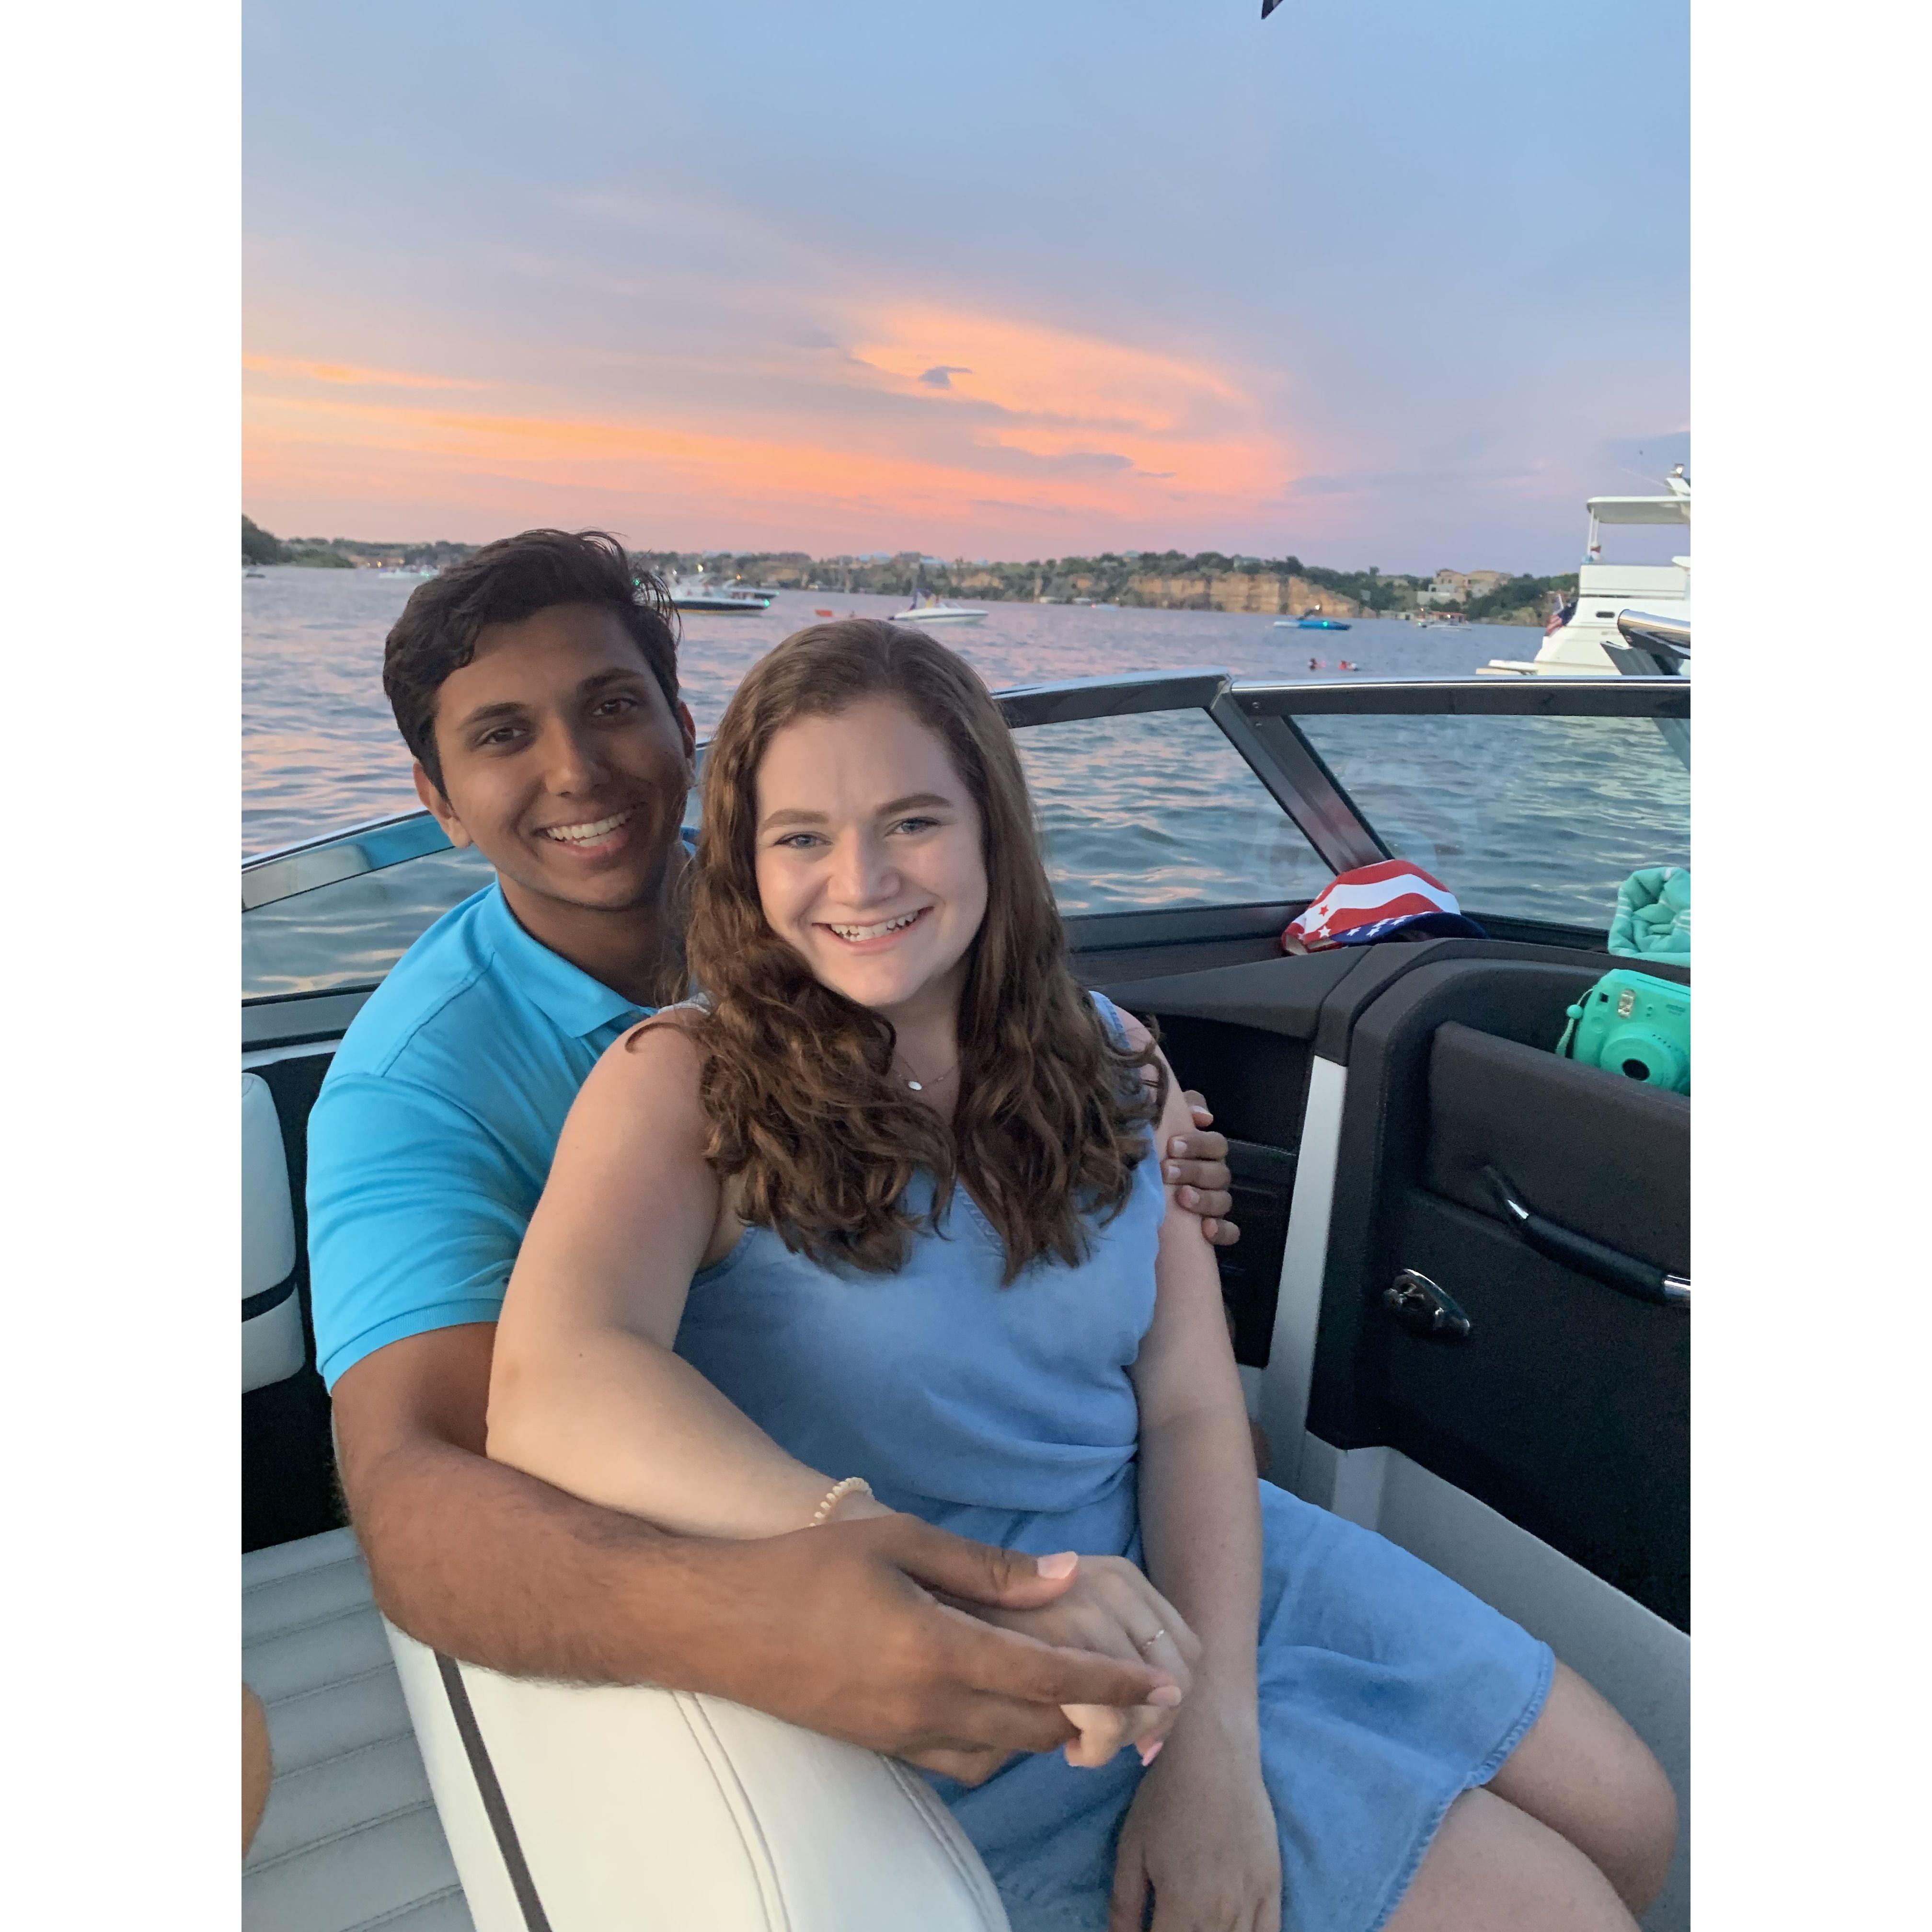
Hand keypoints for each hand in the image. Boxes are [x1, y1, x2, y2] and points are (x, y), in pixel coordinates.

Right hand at [702, 1512, 1182, 1786]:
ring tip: (1077, 1699)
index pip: (1052, 1677)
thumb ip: (987, 1566)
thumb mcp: (900, 1542)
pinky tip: (1002, 1711)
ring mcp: (904, 1737)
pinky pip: (962, 1763)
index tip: (1164, 1683)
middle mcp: (929, 1707)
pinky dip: (999, 1745)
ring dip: (1049, 1731)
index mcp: (939, 1650)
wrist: (719, 1624)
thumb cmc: (808, 1568)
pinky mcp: (882, 1749)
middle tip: (1136, 1696)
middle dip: (1096, 1715)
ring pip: (1005, 1753)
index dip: (1116, 1682)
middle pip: (1040, 1728)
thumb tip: (1066, 1575)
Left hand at [1109, 1708, 1279, 1931]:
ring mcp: (1253, 1902)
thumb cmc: (1166, 1797)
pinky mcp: (1274, 1886)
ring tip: (1194, 1924)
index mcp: (1182, 1907)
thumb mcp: (1131, 1849)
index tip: (1151, 1931)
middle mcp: (1222, 1914)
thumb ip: (1125, 1906)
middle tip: (1169, 1923)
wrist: (1214, 1753)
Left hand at [1167, 1094, 1239, 1248]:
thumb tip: (1202, 1116)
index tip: (1172, 1145)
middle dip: (1194, 1171)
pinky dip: (1221, 1230)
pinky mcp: (1215, 1226)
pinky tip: (1206, 1230)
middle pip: (1218, 1173)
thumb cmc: (1159, 1147)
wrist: (1143, 1183)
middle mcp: (1215, 1176)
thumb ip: (1186, 1107)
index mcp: (1208, 1152)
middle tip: (1168, 1171)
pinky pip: (1229, 1231)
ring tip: (1183, 1198)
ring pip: (1223, 1201)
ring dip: (1205, 1200)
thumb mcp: (1170, 1122)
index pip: (1216, 1144)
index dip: (1198, 1144)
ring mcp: (1216, 1201)